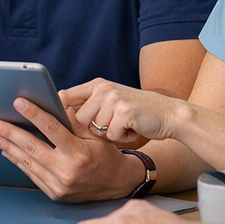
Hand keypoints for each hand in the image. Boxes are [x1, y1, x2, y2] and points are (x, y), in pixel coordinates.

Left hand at [0, 97, 146, 200]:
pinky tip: (7, 151)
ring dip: (8, 147)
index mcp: (79, 154)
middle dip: (10, 133)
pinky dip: (17, 161)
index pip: (51, 130)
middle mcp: (67, 171)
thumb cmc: (105, 154)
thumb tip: (51, 104)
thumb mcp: (95, 135)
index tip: (19, 103)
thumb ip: (73, 121)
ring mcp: (59, 185)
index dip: (34, 114)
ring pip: (27, 162)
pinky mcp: (54, 193)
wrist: (117, 184)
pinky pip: (31, 174)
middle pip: (32, 147)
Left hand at [65, 78, 184, 145]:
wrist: (169, 114)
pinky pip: (111, 135)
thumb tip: (60, 117)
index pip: (66, 96)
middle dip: (92, 130)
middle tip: (111, 126)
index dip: (59, 112)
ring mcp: (114, 99)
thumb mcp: (112, 101)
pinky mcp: (124, 112)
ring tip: (124, 126)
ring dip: (109, 134)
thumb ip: (89, 104)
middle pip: (78, 119)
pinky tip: (132, 131)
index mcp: (98, 85)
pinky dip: (121, 138)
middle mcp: (104, 89)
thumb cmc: (137, 113)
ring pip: (95, 129)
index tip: (56, 123)